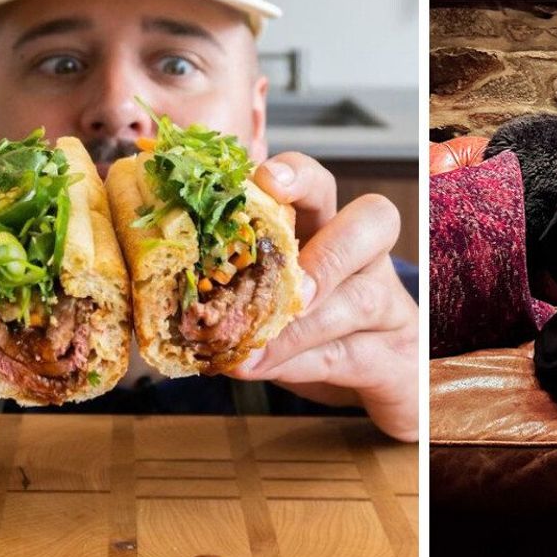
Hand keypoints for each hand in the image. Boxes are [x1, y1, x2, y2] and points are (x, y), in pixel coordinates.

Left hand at [226, 153, 417, 441]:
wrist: (384, 380)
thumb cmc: (316, 330)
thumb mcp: (273, 299)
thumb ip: (233, 286)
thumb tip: (159, 290)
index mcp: (327, 227)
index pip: (321, 185)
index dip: (297, 176)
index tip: (262, 181)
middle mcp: (366, 256)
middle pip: (373, 222)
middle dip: (328, 250)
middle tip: (290, 285)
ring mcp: (389, 304)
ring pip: (360, 298)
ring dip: (300, 327)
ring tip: (248, 350)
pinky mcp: (397, 356)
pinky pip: (354, 353)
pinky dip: (301, 362)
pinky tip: (263, 370)